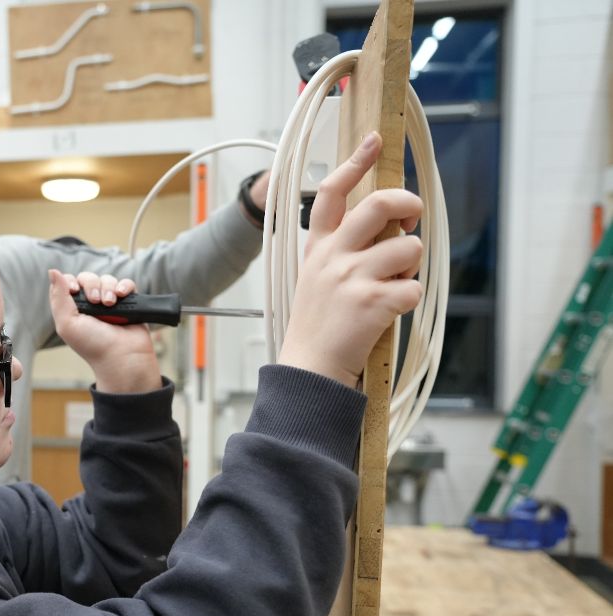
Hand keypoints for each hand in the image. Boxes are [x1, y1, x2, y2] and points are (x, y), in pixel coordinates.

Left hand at [48, 270, 161, 393]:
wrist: (122, 357)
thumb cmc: (93, 345)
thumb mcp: (67, 324)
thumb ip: (58, 297)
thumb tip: (52, 271)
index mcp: (74, 309)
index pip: (69, 282)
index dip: (71, 282)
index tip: (75, 290)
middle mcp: (91, 305)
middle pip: (88, 277)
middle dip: (91, 285)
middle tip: (96, 302)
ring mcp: (110, 303)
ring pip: (108, 279)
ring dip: (108, 288)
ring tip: (110, 304)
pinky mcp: (129, 303)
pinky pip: (127, 284)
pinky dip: (124, 286)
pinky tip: (121, 295)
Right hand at [277, 132, 423, 386]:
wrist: (309, 367)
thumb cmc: (319, 324)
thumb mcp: (316, 277)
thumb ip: (342, 248)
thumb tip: (388, 223)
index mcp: (318, 247)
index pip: (331, 192)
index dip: (355, 162)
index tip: (373, 140)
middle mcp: (333, 257)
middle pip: (378, 204)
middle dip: (407, 204)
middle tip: (412, 218)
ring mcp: (351, 278)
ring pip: (407, 247)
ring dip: (411, 266)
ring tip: (393, 285)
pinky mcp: (371, 302)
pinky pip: (413, 286)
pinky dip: (410, 299)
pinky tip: (391, 311)